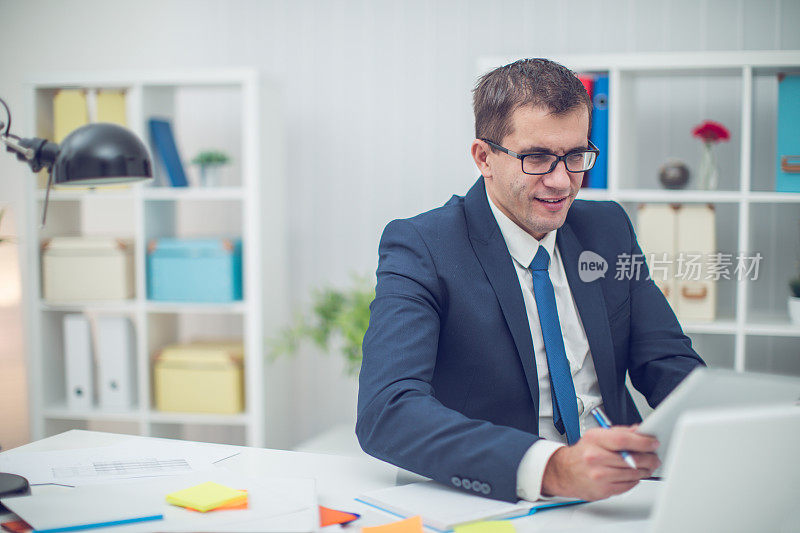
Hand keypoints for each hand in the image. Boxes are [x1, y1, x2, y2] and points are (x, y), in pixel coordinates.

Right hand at [541, 426, 660, 500]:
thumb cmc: (582, 453)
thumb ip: (620, 432)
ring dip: (645, 470)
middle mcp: (595, 457)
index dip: (643, 441)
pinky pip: (628, 485)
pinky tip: (633, 475)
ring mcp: (599, 475)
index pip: (623, 440)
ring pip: (633, 474)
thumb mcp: (597, 436)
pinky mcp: (604, 490)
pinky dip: (635, 480)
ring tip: (646, 466)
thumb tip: (640, 431)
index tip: (653, 442)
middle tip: (655, 457)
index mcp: (594, 440)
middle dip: (649, 458)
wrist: (564, 472)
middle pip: (632, 459)